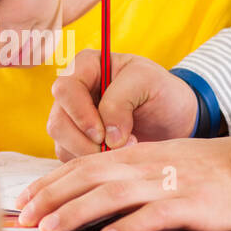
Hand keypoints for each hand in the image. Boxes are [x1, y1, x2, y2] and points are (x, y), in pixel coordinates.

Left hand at [16, 136, 230, 230]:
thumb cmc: (215, 170)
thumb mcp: (169, 163)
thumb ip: (135, 174)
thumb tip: (98, 193)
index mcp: (141, 155)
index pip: (86, 163)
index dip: (52, 180)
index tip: (26, 198)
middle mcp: (149, 165)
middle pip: (90, 175)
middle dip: (53, 195)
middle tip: (24, 218)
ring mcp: (171, 184)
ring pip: (115, 193)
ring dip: (78, 210)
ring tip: (52, 227)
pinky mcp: (194, 205)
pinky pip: (157, 214)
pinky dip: (131, 226)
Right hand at [47, 50, 198, 158]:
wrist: (173, 118)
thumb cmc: (160, 91)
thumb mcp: (147, 81)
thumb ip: (121, 100)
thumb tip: (107, 136)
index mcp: (86, 67)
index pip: (65, 90)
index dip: (80, 114)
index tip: (102, 134)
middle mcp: (73, 93)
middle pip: (57, 121)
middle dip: (85, 141)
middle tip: (117, 147)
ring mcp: (72, 119)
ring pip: (61, 143)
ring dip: (91, 154)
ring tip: (123, 150)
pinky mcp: (75, 143)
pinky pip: (71, 158)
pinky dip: (93, 163)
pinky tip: (115, 157)